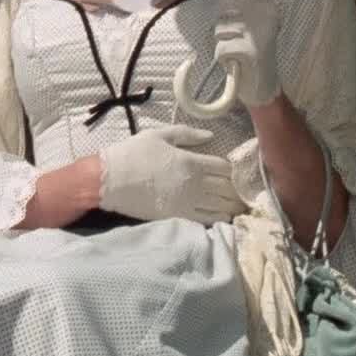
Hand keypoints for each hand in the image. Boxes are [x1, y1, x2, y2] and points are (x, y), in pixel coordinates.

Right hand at [98, 125, 244, 224]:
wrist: (110, 180)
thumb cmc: (133, 154)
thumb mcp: (158, 135)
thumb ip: (187, 134)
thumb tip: (210, 135)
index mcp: (192, 161)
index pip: (225, 167)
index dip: (235, 170)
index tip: (237, 171)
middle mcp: (195, 183)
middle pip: (229, 188)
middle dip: (239, 190)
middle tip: (245, 191)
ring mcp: (188, 203)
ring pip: (223, 207)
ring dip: (234, 206)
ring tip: (239, 206)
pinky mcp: (179, 217)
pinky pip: (208, 220)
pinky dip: (220, 219)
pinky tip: (224, 217)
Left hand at [214, 0, 280, 107]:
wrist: (263, 85)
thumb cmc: (253, 48)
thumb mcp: (253, 17)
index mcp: (268, 4)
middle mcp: (266, 14)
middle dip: (222, 17)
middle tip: (234, 31)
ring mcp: (258, 32)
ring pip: (220, 24)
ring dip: (221, 37)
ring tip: (236, 46)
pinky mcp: (248, 51)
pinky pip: (220, 46)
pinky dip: (222, 55)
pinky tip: (235, 60)